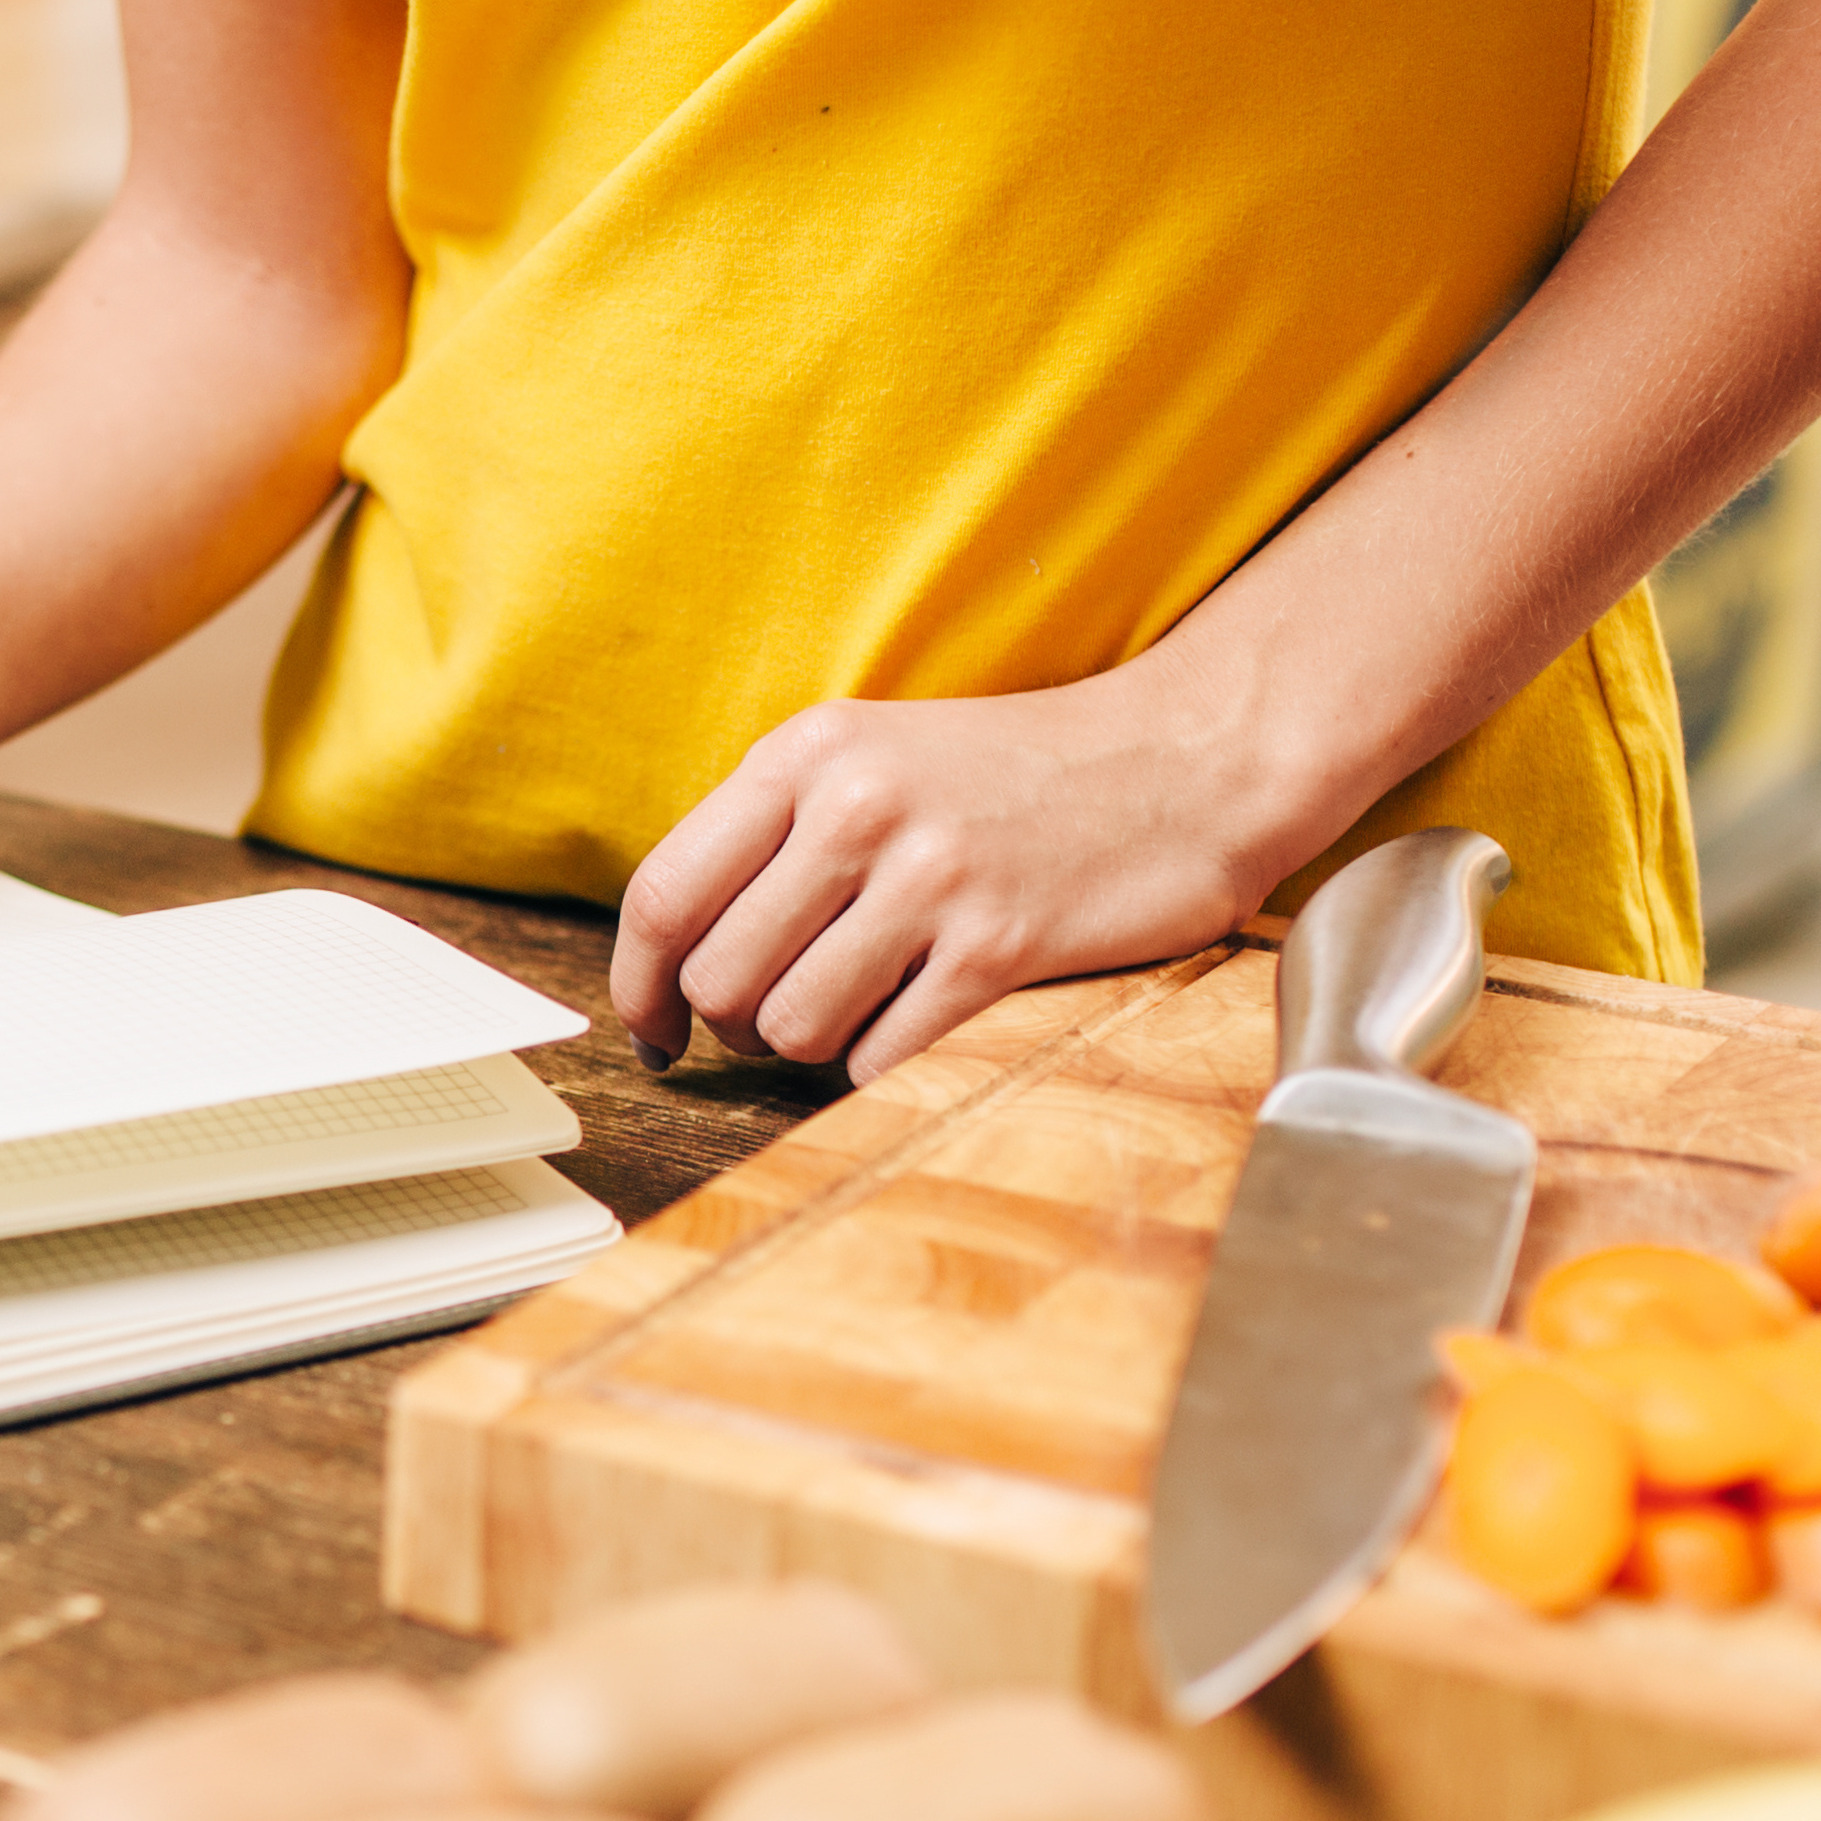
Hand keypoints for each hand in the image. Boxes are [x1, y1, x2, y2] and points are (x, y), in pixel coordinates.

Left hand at [610, 667, 1303, 1084]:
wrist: (1183, 764)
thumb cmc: (1014, 778)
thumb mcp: (877, 760)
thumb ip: (776, 835)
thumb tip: (674, 957)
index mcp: (807, 756)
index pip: (663, 895)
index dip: (637, 985)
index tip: (654, 1030)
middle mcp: (856, 808)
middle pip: (719, 980)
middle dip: (735, 1028)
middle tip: (784, 1021)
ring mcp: (930, 878)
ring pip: (792, 1028)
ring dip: (815, 1048)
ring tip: (865, 1011)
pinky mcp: (999, 947)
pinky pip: (882, 1057)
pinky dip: (886, 1065)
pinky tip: (924, 1022)